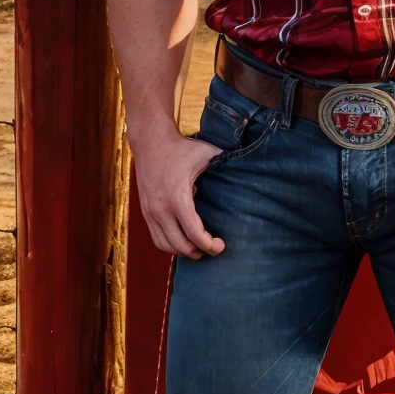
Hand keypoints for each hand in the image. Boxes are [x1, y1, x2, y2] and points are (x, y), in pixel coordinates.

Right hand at [132, 125, 226, 258]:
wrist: (150, 141)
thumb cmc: (181, 148)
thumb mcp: (206, 153)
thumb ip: (226, 162)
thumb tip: (249, 167)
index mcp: (177, 198)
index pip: (193, 234)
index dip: (209, 245)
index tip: (221, 245)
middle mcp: (160, 209)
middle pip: (180, 245)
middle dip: (199, 252)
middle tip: (214, 249)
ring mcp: (150, 212)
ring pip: (165, 245)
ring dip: (183, 251)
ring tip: (199, 249)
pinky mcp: (145, 211)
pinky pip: (156, 238)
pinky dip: (170, 245)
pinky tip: (183, 241)